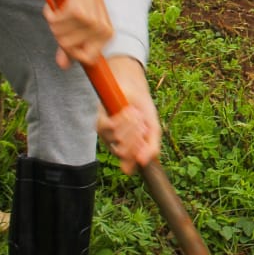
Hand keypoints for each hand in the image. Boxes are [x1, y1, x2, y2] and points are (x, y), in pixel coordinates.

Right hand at [43, 0, 112, 67]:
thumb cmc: (84, 1)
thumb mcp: (81, 26)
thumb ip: (71, 47)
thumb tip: (63, 65)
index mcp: (106, 35)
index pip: (87, 59)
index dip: (72, 52)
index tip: (67, 39)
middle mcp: (100, 29)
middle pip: (67, 46)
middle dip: (59, 33)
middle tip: (62, 19)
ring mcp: (89, 20)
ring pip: (58, 34)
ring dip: (53, 21)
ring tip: (60, 10)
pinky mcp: (76, 10)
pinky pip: (54, 21)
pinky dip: (49, 12)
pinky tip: (55, 5)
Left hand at [96, 56, 159, 174]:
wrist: (135, 88)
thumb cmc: (143, 110)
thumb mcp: (153, 130)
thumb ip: (152, 147)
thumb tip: (143, 163)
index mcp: (129, 151)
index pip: (130, 166)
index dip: (140, 152)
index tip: (147, 135)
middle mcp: (116, 146)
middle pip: (124, 153)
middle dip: (137, 136)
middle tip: (142, 123)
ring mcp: (106, 136)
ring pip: (118, 140)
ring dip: (132, 125)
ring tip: (136, 114)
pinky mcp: (100, 123)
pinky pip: (111, 128)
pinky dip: (123, 118)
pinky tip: (127, 111)